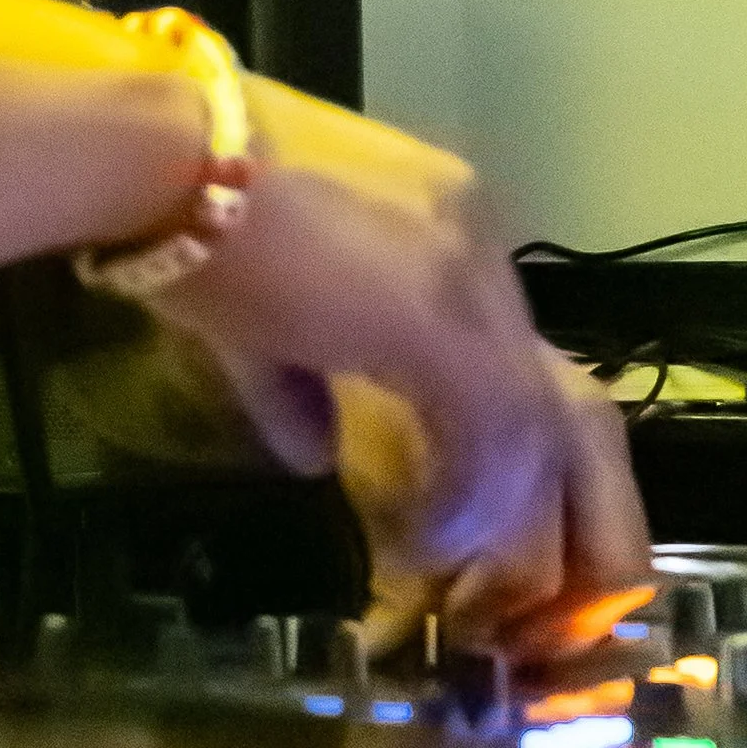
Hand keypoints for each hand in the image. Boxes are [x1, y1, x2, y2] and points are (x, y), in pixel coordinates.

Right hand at [148, 77, 649, 655]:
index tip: (497, 526)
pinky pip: (486, 432)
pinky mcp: (437, 318)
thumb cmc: (189, 214)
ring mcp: (466, 278)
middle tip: (549, 592)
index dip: (513, 451)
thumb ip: (295, 386)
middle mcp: (480, 246)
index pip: (517, 358)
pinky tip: (431, 545)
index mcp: (446, 227)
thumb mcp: (254, 313)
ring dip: (512, 519)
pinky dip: (468, 501)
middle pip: (571, 399)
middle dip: (582, 508)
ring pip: (538, 426)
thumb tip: (313, 454)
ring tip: (477, 584)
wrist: (164, 155)